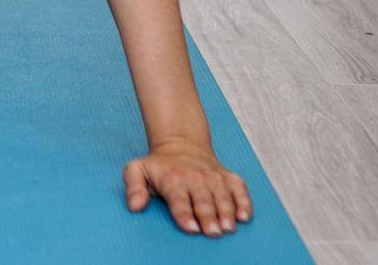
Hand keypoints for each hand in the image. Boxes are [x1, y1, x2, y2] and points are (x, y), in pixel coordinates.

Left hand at [123, 139, 252, 236]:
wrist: (181, 144)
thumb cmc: (159, 165)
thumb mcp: (137, 170)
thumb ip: (132, 187)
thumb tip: (135, 206)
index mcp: (173, 180)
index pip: (179, 200)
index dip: (185, 214)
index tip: (191, 228)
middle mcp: (196, 178)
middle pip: (204, 201)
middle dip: (209, 217)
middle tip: (213, 233)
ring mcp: (215, 178)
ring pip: (223, 197)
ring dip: (227, 213)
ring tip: (228, 228)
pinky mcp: (229, 178)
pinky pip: (240, 189)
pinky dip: (244, 202)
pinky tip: (245, 216)